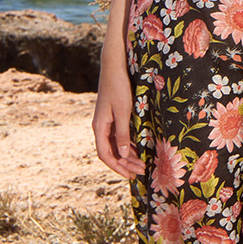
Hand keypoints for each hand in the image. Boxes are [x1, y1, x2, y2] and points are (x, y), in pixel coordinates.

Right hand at [92, 55, 145, 178]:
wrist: (113, 68)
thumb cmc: (118, 88)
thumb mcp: (123, 112)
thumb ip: (123, 133)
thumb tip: (124, 154)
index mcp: (100, 127)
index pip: (105, 155)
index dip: (117, 167)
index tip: (130, 175)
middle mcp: (100, 127)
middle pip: (110, 153)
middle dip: (125, 164)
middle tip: (140, 172)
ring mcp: (105, 123)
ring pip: (115, 146)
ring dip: (127, 156)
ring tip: (142, 164)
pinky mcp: (112, 118)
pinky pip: (118, 137)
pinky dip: (128, 146)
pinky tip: (139, 149)